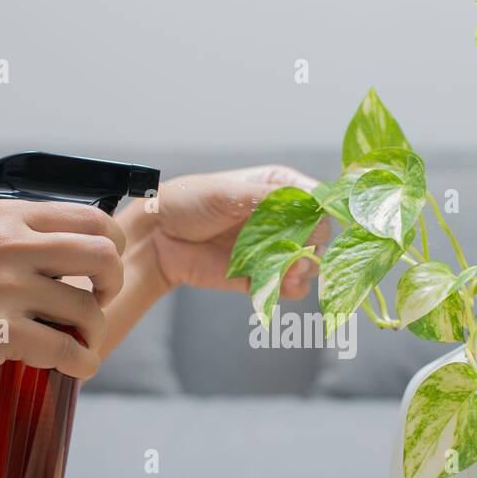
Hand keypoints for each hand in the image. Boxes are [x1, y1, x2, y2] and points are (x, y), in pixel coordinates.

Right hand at [0, 199, 125, 387]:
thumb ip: (14, 233)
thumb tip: (68, 241)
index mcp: (5, 218)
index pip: (90, 217)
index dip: (111, 244)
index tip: (102, 269)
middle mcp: (8, 246)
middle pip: (102, 255)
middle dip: (113, 283)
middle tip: (102, 300)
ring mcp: (4, 289)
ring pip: (87, 309)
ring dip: (95, 331)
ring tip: (82, 342)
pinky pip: (65, 349)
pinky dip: (82, 362)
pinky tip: (78, 366)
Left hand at [130, 164, 329, 299]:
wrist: (157, 237)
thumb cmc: (188, 202)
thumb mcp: (226, 193)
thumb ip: (267, 200)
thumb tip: (308, 206)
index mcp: (278, 188)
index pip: (316, 200)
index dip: (319, 213)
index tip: (312, 225)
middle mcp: (281, 219)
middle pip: (318, 235)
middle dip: (311, 246)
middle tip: (297, 254)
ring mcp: (272, 249)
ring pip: (308, 264)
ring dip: (303, 270)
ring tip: (288, 271)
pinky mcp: (261, 277)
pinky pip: (288, 287)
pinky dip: (289, 289)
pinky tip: (279, 285)